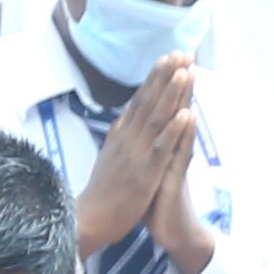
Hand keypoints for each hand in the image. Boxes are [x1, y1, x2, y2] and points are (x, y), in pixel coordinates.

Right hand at [74, 49, 192, 253]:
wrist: (88, 221)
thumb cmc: (103, 193)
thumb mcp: (110, 156)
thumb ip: (121, 136)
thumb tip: (128, 116)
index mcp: (121, 134)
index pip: (140, 99)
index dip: (155, 77)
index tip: (169, 56)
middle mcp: (127, 139)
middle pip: (149, 101)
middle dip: (166, 75)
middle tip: (181, 52)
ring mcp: (135, 155)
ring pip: (156, 118)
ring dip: (170, 93)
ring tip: (184, 70)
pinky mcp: (144, 174)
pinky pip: (160, 148)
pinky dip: (173, 130)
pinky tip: (185, 113)